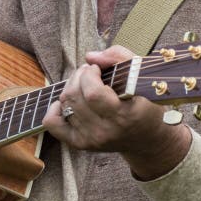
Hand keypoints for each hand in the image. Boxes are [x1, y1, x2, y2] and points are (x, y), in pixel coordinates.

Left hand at [43, 46, 190, 179]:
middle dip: (79, 76)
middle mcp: (105, 131)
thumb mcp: (141, 75)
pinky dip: (55, 108)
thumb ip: (118, 57)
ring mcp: (91, 139)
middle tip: (90, 72)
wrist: (147, 138)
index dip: (90, 74)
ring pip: (65, 105)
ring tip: (84, 84)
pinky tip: (69, 102)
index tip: (99, 69)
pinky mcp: (80, 143)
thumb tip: (90, 57)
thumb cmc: (145, 102)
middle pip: (74, 97)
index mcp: (124, 115)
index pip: (92, 93)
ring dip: (71, 87)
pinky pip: (53, 123)